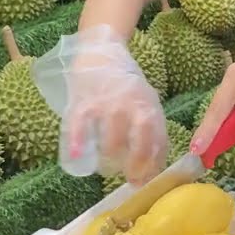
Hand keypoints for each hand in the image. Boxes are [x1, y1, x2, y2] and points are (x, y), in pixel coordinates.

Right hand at [59, 25, 167, 184]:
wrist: (102, 54)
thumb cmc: (127, 86)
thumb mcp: (147, 102)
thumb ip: (152, 129)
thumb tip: (155, 165)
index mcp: (150, 108)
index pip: (157, 142)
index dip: (153, 165)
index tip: (146, 181)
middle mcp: (132, 107)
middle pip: (139, 144)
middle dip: (135, 166)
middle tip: (128, 178)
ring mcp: (108, 105)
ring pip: (112, 141)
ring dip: (110, 160)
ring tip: (105, 167)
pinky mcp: (85, 102)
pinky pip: (81, 125)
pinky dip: (78, 142)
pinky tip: (76, 157)